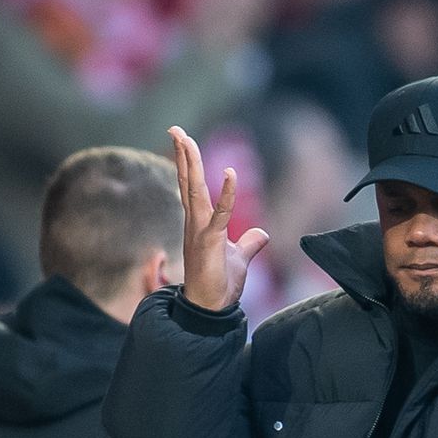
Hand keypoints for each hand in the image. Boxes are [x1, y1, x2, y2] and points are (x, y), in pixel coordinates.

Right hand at [169, 126, 268, 310]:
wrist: (211, 310)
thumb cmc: (220, 285)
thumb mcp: (240, 259)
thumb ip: (250, 243)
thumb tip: (262, 234)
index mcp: (200, 224)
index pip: (191, 187)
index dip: (186, 163)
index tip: (182, 140)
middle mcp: (195, 223)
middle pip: (187, 182)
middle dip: (182, 154)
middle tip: (175, 128)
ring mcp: (199, 232)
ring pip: (194, 191)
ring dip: (190, 164)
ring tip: (185, 139)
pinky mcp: (210, 243)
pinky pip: (220, 214)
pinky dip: (226, 194)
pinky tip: (230, 172)